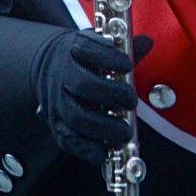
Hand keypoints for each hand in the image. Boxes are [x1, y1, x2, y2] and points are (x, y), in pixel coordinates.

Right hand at [31, 28, 151, 166]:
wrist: (47, 66)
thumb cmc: (83, 56)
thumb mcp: (98, 43)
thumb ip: (122, 46)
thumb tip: (147, 42)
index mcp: (73, 49)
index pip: (89, 50)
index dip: (109, 58)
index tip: (128, 65)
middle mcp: (62, 73)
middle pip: (83, 85)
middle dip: (111, 95)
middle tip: (132, 102)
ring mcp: (56, 99)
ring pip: (75, 116)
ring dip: (102, 127)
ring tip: (125, 133)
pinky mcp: (55, 122)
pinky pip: (67, 138)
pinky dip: (86, 148)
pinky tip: (104, 152)